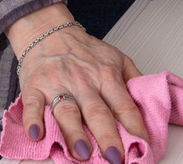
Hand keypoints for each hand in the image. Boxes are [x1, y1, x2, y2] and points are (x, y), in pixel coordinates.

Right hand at [5, 3, 147, 162]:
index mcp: (106, 76)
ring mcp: (57, 84)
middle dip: (107, 137)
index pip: (124, 105)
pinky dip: (32, 119)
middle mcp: (83, 81)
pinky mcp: (34, 87)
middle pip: (98, 112)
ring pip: (67, 111)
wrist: (50, 31)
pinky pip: (32, 104)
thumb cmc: (84, 50)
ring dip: (74, 134)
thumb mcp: (117, 57)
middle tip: (115, 158)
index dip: (134, 126)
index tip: (142, 145)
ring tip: (82, 154)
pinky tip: (36, 134)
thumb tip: (150, 104)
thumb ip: (133, 79)